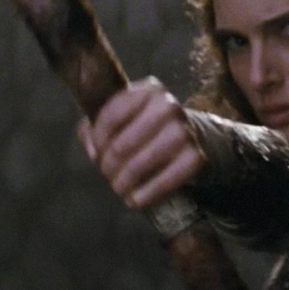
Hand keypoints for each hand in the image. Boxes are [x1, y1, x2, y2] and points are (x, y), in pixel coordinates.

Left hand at [78, 77, 205, 209]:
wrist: (192, 136)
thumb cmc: (147, 126)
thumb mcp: (121, 116)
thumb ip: (94, 127)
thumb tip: (93, 151)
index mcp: (148, 90)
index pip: (111, 115)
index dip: (97, 139)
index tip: (95, 153)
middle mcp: (168, 105)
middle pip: (122, 145)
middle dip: (108, 165)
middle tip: (107, 173)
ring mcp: (184, 131)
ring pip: (140, 164)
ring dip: (123, 182)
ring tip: (118, 187)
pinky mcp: (196, 157)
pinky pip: (163, 182)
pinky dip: (145, 194)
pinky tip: (135, 199)